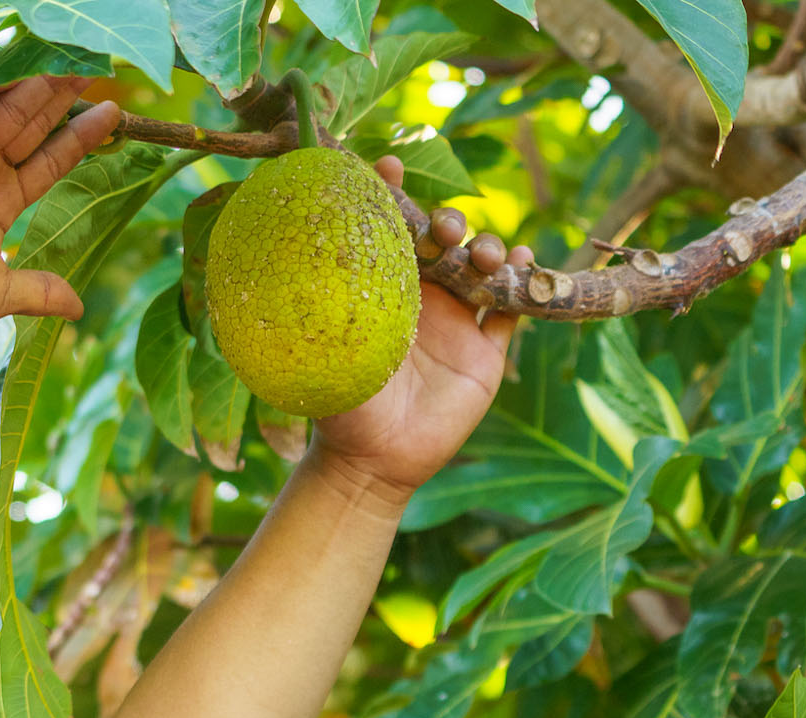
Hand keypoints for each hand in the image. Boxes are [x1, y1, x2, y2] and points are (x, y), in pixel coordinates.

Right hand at [0, 77, 122, 346]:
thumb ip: (36, 290)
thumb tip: (79, 305)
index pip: (48, 162)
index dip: (79, 139)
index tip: (114, 115)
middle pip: (30, 127)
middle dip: (61, 99)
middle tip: (94, 66)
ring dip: (32, 87)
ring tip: (68, 64)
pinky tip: (13, 68)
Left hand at [314, 156, 533, 510]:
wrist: (372, 463)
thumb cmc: (340, 407)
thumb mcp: (323, 353)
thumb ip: (317, 312)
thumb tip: (279, 264)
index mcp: (380, 291)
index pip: (387, 230)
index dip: (392, 194)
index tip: (387, 167)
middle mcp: (420, 298)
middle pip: (445, 240)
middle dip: (449, 223)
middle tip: (444, 229)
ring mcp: (457, 323)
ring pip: (484, 267)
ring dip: (490, 249)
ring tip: (484, 256)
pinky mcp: (486, 353)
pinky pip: (514, 308)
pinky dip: (526, 282)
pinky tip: (524, 264)